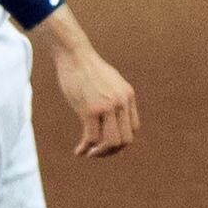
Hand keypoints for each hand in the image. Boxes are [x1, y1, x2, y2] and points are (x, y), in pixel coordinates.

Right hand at [29, 5, 138, 156]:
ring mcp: (107, 106)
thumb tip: (113, 116)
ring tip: (88, 153)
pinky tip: (78, 151)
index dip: (122, 140)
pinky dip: (85, 148)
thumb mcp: (110, 81)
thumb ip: (115, 97)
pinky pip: (91, 138)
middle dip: (111, 151)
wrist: (74, 54)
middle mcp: (121, 102)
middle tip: (97, 153)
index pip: (134, 128)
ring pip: (110, 142)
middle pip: (125, 139)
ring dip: (99, 153)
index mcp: (128, 96)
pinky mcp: (90, 109)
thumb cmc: (87, 68)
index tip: (107, 143)